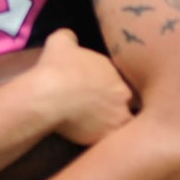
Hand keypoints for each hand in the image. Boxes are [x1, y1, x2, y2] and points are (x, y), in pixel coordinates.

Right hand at [36, 29, 137, 146]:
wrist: (49, 96)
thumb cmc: (57, 67)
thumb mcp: (61, 42)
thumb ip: (69, 37)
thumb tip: (69, 36)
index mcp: (116, 73)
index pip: (124, 82)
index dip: (115, 87)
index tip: (104, 91)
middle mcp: (123, 96)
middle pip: (130, 104)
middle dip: (121, 106)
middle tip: (106, 111)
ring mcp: (117, 118)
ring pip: (124, 124)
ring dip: (116, 125)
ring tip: (105, 129)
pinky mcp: (106, 137)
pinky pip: (112, 142)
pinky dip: (104, 140)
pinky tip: (95, 140)